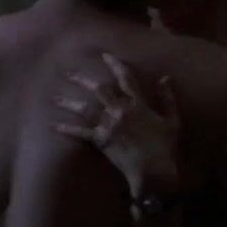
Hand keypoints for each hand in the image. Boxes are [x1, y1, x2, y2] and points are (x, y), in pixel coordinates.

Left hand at [52, 53, 181, 196]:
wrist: (154, 171)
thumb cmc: (165, 147)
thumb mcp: (172, 120)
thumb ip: (168, 98)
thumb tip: (164, 78)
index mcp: (138, 104)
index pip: (126, 79)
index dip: (115, 65)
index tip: (105, 55)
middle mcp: (121, 111)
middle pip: (99, 90)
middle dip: (83, 80)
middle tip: (68, 73)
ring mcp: (109, 125)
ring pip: (85, 108)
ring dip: (68, 102)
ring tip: (55, 97)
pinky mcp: (101, 140)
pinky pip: (81, 133)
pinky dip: (67, 129)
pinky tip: (54, 125)